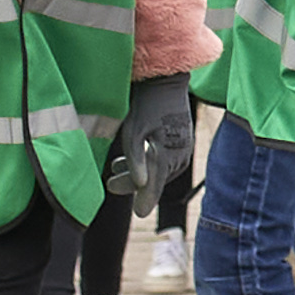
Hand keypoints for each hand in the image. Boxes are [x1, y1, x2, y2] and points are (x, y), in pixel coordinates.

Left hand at [124, 71, 198, 224]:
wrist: (166, 80)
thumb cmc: (145, 104)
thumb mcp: (134, 131)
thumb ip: (136, 160)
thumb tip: (141, 188)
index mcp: (166, 156)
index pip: (154, 186)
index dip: (145, 200)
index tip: (139, 213)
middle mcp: (179, 156)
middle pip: (156, 179)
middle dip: (134, 184)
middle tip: (111, 185)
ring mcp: (183, 148)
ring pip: (160, 169)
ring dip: (139, 171)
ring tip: (115, 169)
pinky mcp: (182, 140)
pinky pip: (165, 158)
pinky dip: (149, 160)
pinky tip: (133, 156)